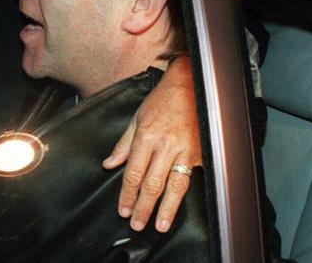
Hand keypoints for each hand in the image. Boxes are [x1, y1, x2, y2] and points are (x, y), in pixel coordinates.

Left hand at [103, 56, 200, 232]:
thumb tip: (110, 164)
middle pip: (152, 184)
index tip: (124, 209)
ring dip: (166, 209)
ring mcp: (186, 150)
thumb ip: (123, 144)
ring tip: (158, 225)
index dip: (128, 194)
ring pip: (175, 187)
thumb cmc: (163, 100)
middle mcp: (166, 145)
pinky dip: (184, 195)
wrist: (192, 85)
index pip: (134, 173)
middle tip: (137, 224)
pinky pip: (191, 178)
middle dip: (143, 207)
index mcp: (146, 136)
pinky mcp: (201, 153)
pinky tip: (178, 207)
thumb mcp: (137, 118)